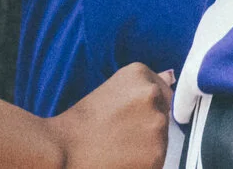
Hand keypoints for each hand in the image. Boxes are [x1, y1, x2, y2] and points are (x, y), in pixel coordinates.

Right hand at [46, 64, 172, 168]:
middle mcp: (152, 94)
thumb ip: (144, 85)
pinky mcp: (157, 152)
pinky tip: (124, 159)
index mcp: (139, 73)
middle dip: (147, 125)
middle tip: (119, 133)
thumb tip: (171, 76)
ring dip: (148, 145)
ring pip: (162, 138)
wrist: (61, 151)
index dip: (144, 110)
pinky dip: (145, 162)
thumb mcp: (111, 91)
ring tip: (120, 146)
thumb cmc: (80, 124)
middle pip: (163, 114)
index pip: (161, 92)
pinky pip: (158, 158)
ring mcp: (157, 123)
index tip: (127, 117)